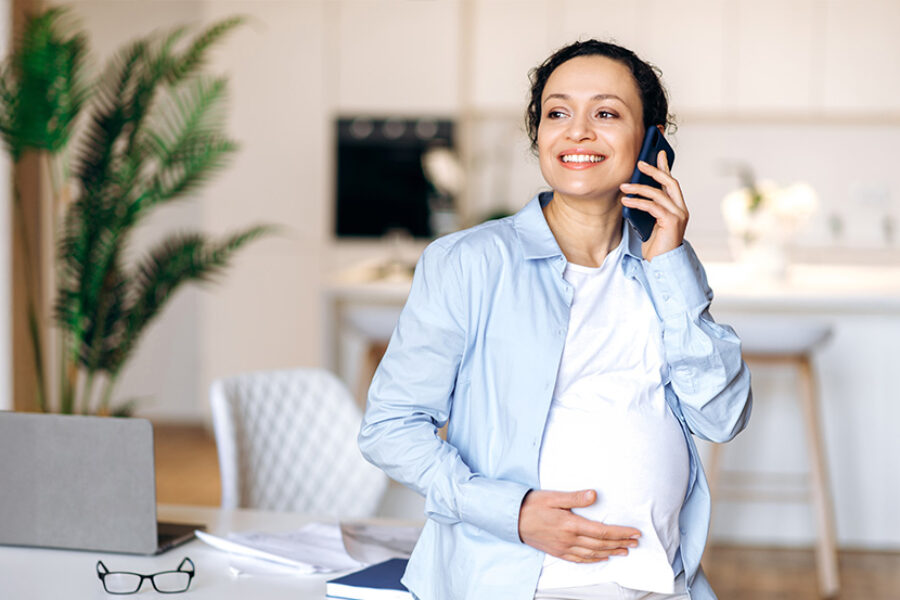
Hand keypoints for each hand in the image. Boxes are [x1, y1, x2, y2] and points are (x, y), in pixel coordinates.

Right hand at [518, 489, 640, 562]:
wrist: (511, 519)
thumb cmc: (531, 505)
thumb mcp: (553, 497)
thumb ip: (575, 497)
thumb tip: (594, 495)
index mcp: (570, 525)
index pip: (602, 532)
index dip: (621, 533)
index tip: (635, 532)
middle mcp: (569, 540)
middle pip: (601, 544)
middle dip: (620, 543)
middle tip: (635, 542)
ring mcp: (563, 548)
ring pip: (592, 554)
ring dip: (610, 552)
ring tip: (624, 550)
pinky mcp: (557, 551)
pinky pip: (579, 559)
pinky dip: (593, 559)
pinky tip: (601, 557)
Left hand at [619, 150, 688, 260]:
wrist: (663, 264)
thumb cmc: (655, 246)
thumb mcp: (650, 223)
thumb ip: (648, 208)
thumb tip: (632, 194)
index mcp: (677, 207)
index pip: (671, 183)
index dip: (665, 167)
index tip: (658, 153)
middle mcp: (681, 209)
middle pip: (670, 182)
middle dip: (655, 170)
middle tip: (640, 163)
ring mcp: (678, 215)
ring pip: (659, 193)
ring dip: (639, 188)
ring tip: (623, 187)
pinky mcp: (672, 222)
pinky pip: (653, 207)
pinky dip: (638, 202)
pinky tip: (626, 201)